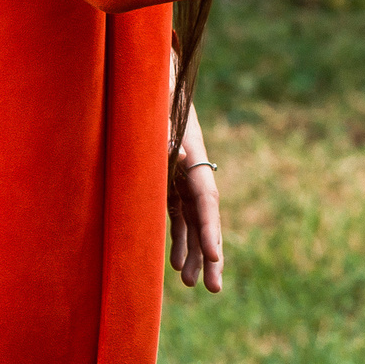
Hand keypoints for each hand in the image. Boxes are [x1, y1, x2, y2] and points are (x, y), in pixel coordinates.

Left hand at [169, 102, 223, 292]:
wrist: (149, 75)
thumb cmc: (152, 91)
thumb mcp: (158, 108)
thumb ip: (167, 131)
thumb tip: (180, 157)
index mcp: (193, 154)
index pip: (206, 200)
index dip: (211, 230)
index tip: (214, 257)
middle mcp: (192, 170)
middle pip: (206, 219)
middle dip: (210, 254)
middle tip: (213, 288)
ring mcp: (181, 178)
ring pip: (193, 223)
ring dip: (194, 253)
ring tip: (192, 284)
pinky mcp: (168, 182)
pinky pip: (178, 216)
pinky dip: (178, 239)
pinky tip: (175, 264)